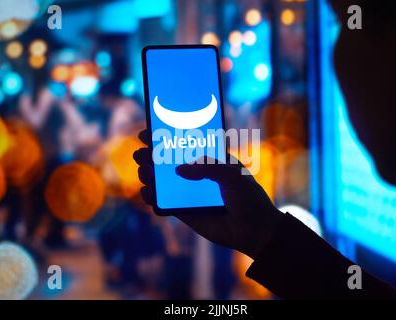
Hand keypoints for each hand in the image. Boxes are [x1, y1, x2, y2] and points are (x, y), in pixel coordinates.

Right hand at [133, 130, 280, 258]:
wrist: (253, 230)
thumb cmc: (247, 197)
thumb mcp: (232, 174)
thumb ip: (207, 168)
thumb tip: (178, 171)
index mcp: (209, 158)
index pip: (183, 142)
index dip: (165, 136)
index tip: (149, 131)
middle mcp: (195, 173)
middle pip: (167, 160)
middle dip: (151, 155)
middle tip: (142, 154)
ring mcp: (187, 192)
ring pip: (160, 181)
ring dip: (147, 174)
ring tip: (145, 172)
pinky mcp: (183, 212)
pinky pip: (162, 203)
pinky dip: (151, 197)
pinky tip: (147, 193)